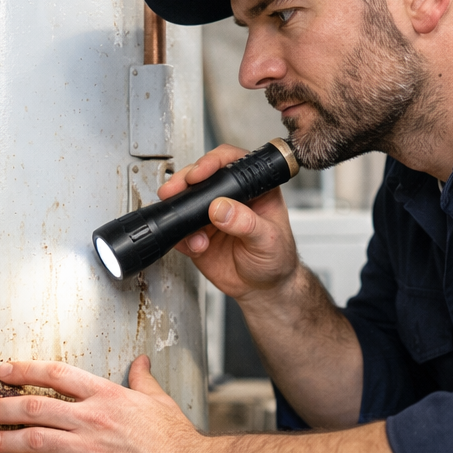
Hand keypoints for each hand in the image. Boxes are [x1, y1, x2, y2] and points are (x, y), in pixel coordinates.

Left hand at [0, 357, 216, 452]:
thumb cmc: (176, 438)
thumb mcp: (158, 400)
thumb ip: (142, 379)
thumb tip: (141, 360)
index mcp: (106, 394)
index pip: (55, 375)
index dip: (24, 371)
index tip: (1, 372)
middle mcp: (91, 418)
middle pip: (32, 407)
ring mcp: (88, 450)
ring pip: (32, 441)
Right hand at [162, 144, 299, 299]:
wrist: (264, 290)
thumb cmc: (277, 260)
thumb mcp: (269, 240)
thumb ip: (246, 223)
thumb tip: (221, 208)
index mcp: (254, 189)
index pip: (232, 163)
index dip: (213, 162)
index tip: (200, 172)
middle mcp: (230, 198)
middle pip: (202, 177)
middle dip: (185, 181)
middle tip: (176, 189)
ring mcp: (211, 216)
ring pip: (186, 202)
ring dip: (178, 209)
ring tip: (186, 225)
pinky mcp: (198, 235)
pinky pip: (181, 231)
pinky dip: (182, 237)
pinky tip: (196, 245)